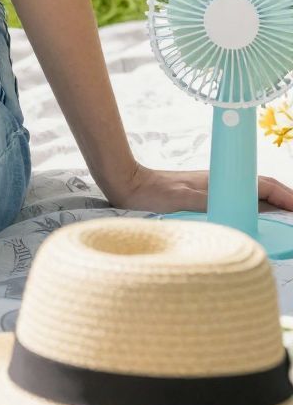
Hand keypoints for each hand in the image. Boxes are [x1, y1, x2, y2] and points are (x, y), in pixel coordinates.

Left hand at [109, 160, 292, 217]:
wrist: (128, 185)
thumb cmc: (153, 193)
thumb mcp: (184, 200)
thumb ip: (208, 203)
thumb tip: (236, 211)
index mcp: (222, 180)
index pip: (265, 187)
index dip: (287, 197)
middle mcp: (223, 184)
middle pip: (263, 192)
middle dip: (285, 202)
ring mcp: (216, 191)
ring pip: (252, 197)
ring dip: (272, 207)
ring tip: (287, 222)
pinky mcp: (206, 199)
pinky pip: (239, 204)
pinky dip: (255, 211)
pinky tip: (257, 224)